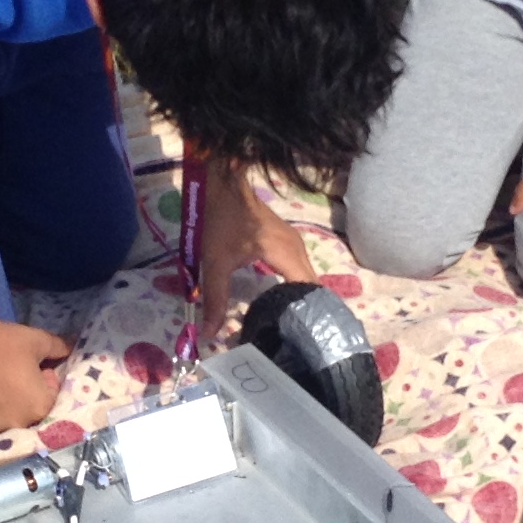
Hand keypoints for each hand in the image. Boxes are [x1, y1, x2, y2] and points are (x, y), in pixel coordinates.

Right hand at [0, 314, 70, 434]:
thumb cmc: (6, 341)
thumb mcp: (40, 341)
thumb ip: (60, 349)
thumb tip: (70, 350)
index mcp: (40, 407)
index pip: (51, 398)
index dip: (45, 381)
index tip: (33, 368)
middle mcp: (18, 424)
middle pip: (30, 413)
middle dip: (28, 397)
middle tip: (14, 376)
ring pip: (8, 419)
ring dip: (8, 406)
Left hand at [199, 166, 316, 336]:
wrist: (224, 183)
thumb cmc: (221, 220)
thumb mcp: (215, 263)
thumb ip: (215, 298)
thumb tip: (211, 333)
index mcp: (286, 255)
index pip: (309, 291)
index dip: (308, 315)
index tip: (303, 340)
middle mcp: (298, 249)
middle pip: (312, 286)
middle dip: (307, 310)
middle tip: (297, 339)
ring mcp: (295, 242)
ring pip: (307, 277)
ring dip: (302, 298)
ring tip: (294, 325)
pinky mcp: (288, 240)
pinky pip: (300, 268)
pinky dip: (296, 285)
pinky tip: (285, 300)